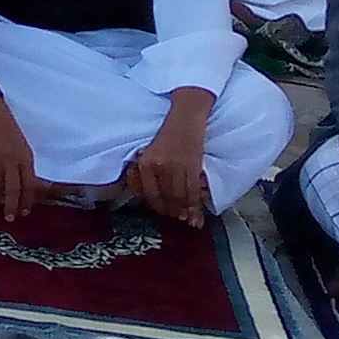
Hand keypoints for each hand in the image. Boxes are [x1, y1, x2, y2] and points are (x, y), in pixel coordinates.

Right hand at [0, 92, 40, 222]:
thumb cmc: (4, 121)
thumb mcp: (19, 141)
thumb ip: (20, 159)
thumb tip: (18, 177)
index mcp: (25, 156)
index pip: (29, 184)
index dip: (26, 199)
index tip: (24, 211)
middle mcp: (12, 161)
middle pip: (14, 189)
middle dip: (12, 205)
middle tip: (10, 218)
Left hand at [121, 89, 214, 226]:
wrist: (185, 118)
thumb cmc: (166, 136)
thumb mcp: (148, 153)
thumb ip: (143, 173)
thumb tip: (142, 194)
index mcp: (145, 164)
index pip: (150, 193)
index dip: (158, 207)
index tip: (164, 213)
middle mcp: (159, 167)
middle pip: (167, 197)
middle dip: (173, 211)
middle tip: (179, 219)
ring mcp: (176, 167)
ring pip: (180, 197)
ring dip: (185, 211)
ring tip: (188, 219)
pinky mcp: (192, 166)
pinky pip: (193, 190)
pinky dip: (196, 204)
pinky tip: (197, 213)